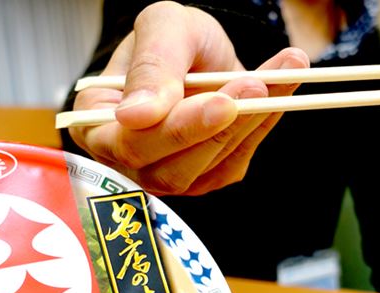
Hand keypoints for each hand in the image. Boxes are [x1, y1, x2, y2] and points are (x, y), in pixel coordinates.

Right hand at [68, 1, 309, 195]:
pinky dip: (264, 123)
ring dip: (250, 120)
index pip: (131, 143)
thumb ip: (151, 65)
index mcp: (96, 125)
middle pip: (170, 170)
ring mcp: (168, 176)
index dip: (177, 128)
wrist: (198, 53)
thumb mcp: (161, 28)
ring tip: (282, 71)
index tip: (219, 100)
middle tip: (258, 86)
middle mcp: (128, 161)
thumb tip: (136, 116)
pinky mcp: (206, 177)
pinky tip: (281, 86)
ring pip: (209, 167)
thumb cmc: (169, 39)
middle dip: (219, 127)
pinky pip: (236, 160)